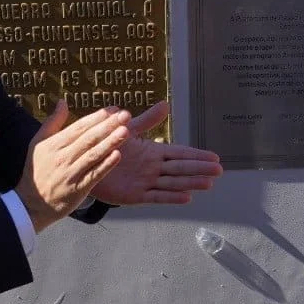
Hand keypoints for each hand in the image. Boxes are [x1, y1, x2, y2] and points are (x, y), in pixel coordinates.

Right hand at [16, 102, 130, 231]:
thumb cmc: (37, 170)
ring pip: (93, 155)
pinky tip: (118, 155)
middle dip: (108, 125)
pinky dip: (106, 165)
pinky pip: (94, 175)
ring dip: (111, 142)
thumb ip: (52, 122)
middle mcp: (63, 157)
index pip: (79, 127)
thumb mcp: (38, 143)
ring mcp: (71, 173)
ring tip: (126, 131)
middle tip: (126, 115)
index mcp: (54, 144)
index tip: (114, 109)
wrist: (30, 204)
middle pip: (89, 138)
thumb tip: (62, 101)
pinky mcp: (78, 189)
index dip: (97, 117)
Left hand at [91, 101, 221, 205]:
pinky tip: (186, 198)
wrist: (85, 163)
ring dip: (190, 183)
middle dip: (200, 169)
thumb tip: (165, 104)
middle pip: (181, 168)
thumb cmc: (106, 146)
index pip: (180, 153)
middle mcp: (153, 168)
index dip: (197, 155)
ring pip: (173, 183)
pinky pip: (155, 196)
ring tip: (208, 184)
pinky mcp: (134, 196)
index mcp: (153, 152)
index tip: (215, 157)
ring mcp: (146, 182)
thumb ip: (147, 120)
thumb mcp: (128, 129)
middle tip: (219, 171)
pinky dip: (171, 197)